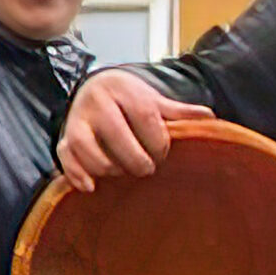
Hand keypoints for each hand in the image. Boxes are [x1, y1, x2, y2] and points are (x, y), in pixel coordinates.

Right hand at [57, 71, 210, 191]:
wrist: (94, 87)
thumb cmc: (129, 101)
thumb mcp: (154, 101)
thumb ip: (179, 112)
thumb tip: (210, 117)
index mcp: (125, 90)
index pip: (145, 117)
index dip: (158, 142)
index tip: (162, 154)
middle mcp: (98, 102)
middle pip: (117, 134)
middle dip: (135, 159)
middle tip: (146, 169)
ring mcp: (78, 119)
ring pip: (87, 148)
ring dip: (108, 168)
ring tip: (121, 172)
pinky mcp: (65, 137)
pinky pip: (65, 157)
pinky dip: (76, 174)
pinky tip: (91, 187)